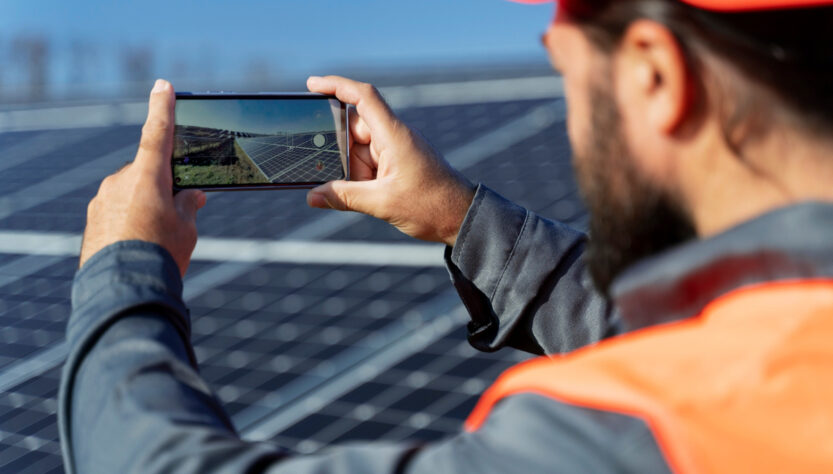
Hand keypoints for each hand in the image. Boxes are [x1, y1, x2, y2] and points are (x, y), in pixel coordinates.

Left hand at [79, 80, 205, 276]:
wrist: (122, 289)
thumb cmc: (160, 254)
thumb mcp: (187, 228)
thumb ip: (189, 205)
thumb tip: (191, 196)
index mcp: (147, 176)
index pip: (158, 133)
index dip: (163, 108)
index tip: (163, 85)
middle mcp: (120, 181)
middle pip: (149, 172)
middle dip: (165, 187)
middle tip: (182, 213)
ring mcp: (103, 200)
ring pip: (132, 193)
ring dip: (147, 207)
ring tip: (158, 240)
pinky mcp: (94, 220)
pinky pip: (117, 211)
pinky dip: (130, 221)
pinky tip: (139, 245)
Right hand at [305, 75, 474, 245]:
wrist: (461, 218)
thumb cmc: (432, 205)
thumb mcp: (383, 203)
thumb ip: (345, 197)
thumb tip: (313, 196)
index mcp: (394, 135)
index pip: (363, 97)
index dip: (336, 86)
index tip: (312, 85)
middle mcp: (394, 137)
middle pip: (354, 129)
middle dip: (337, 151)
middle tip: (324, 170)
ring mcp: (396, 150)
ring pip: (358, 151)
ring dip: (351, 171)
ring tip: (358, 192)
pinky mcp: (397, 165)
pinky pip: (369, 164)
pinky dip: (359, 178)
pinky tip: (358, 195)